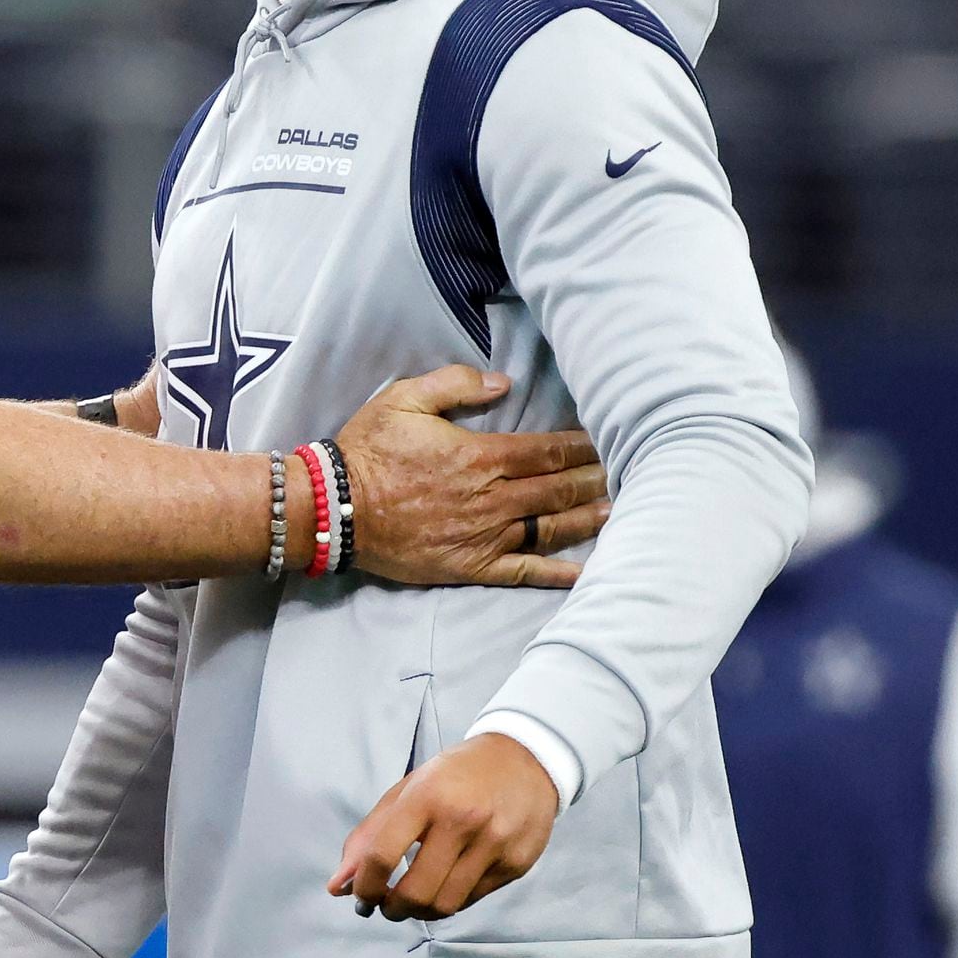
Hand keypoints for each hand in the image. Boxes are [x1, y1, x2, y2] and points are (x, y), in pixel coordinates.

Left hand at [330, 733, 558, 919]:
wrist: (525, 758)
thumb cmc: (456, 775)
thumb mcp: (408, 790)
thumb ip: (369, 836)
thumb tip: (337, 886)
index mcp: (427, 796)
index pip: (382, 856)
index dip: (364, 886)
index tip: (360, 895)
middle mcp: (463, 820)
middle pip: (415, 892)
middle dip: (391, 909)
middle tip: (386, 905)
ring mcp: (494, 844)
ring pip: (445, 905)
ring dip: (419, 913)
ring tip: (412, 901)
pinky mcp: (516, 864)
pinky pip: (472, 900)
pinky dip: (449, 901)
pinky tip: (444, 886)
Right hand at [336, 368, 606, 589]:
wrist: (333, 508)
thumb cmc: (368, 450)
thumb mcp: (404, 398)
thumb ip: (456, 385)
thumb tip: (503, 383)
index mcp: (479, 456)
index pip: (545, 451)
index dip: (580, 447)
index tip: (605, 440)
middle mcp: (491, 499)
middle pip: (556, 489)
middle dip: (593, 479)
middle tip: (624, 472)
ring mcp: (484, 537)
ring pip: (548, 528)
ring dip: (585, 519)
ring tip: (616, 510)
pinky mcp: (470, 566)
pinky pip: (522, 572)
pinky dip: (555, 574)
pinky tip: (583, 572)